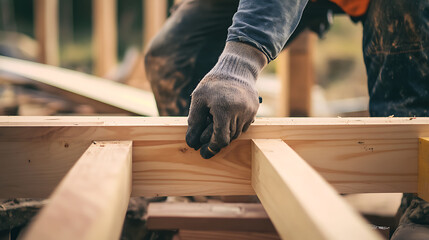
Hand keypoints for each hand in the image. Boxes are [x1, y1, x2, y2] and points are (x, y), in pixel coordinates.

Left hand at [186, 42, 266, 158]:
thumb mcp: (198, 99)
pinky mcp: (254, 110)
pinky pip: (244, 126)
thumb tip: (191, 142)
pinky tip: (226, 117)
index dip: (211, 148)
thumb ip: (194, 122)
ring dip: (225, 133)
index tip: (203, 153)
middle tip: (204, 140)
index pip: (221, 139)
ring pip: (236, 133)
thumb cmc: (213, 84)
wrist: (236, 69)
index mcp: (224, 109)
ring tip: (215, 122)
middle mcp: (239, 112)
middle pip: (228, 137)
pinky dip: (234, 126)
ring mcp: (249, 112)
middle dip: (216, 140)